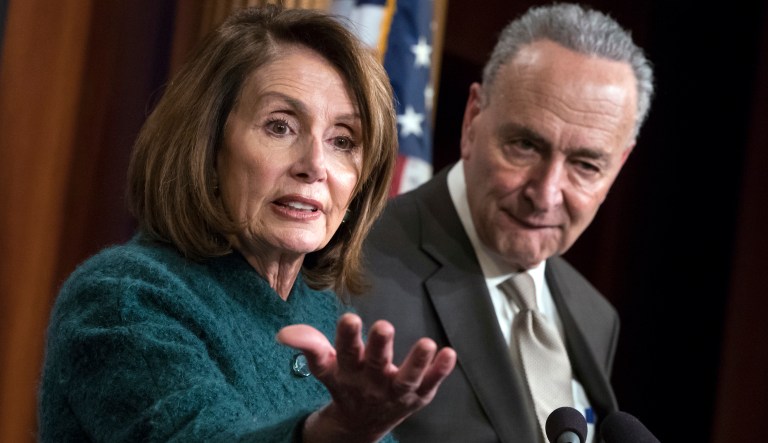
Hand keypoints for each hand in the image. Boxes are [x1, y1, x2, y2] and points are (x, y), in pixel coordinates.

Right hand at [276, 313, 455, 442]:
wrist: (360, 425)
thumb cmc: (345, 384)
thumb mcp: (325, 366)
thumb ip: (309, 345)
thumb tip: (284, 334)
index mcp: (347, 371)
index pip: (343, 353)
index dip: (346, 337)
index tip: (349, 318)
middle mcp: (371, 382)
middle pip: (375, 363)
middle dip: (379, 346)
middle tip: (383, 326)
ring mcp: (396, 390)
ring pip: (407, 378)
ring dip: (417, 362)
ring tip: (427, 343)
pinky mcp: (417, 395)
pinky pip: (430, 384)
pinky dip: (440, 372)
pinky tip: (450, 354)